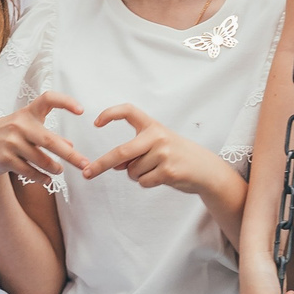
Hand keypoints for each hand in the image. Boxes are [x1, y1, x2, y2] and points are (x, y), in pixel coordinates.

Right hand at [0, 91, 88, 183]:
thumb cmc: (12, 134)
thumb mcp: (28, 129)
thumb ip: (49, 136)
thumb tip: (71, 147)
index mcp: (28, 113)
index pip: (48, 99)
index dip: (65, 102)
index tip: (82, 110)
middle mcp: (19, 125)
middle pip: (49, 141)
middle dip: (70, 155)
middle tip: (85, 164)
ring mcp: (10, 142)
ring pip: (40, 159)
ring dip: (54, 168)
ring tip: (60, 170)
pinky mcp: (4, 158)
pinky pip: (29, 171)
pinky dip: (42, 178)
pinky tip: (47, 180)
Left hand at [85, 105, 227, 198]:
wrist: (206, 169)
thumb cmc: (177, 156)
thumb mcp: (157, 146)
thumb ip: (136, 152)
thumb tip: (114, 165)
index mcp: (153, 126)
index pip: (129, 111)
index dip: (110, 113)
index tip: (96, 122)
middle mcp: (157, 137)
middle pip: (121, 152)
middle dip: (101, 164)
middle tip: (87, 174)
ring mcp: (164, 154)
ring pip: (132, 171)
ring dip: (138, 175)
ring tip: (157, 169)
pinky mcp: (168, 171)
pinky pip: (143, 181)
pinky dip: (147, 182)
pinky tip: (162, 177)